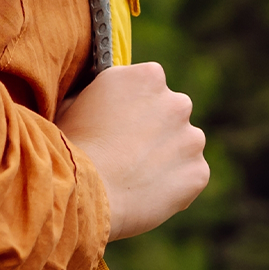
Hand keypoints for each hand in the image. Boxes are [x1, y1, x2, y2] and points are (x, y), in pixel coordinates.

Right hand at [56, 60, 208, 239]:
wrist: (84, 192)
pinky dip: (175, 185)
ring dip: (167, 155)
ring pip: (184, 144)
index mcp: (147, 76)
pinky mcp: (198, 172)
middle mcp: (177, 101)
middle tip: (128, 151)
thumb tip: (101, 99)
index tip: (120, 122)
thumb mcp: (74, 102)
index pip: (149, 84)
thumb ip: (99, 93)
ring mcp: (191, 138)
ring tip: (135, 176)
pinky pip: (189, 176)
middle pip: (172, 112)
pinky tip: (146, 193)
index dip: (133, 105)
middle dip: (156, 128)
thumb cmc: (70, 146)